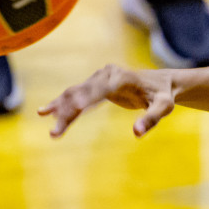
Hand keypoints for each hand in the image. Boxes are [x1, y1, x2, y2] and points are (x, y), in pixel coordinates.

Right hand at [37, 64, 176, 138]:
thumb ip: (152, 119)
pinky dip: (61, 103)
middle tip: (55, 134)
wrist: (162, 82)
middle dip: (67, 113)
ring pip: (75, 93)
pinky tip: (45, 112)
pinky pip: (76, 94)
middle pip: (82, 93)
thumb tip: (137, 133)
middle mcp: (107, 74)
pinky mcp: (96, 84)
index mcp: (122, 78)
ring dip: (60, 110)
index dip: (84, 100)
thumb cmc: (164, 95)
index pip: (99, 90)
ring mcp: (99, 78)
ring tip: (49, 127)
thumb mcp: (164, 107)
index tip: (71, 110)